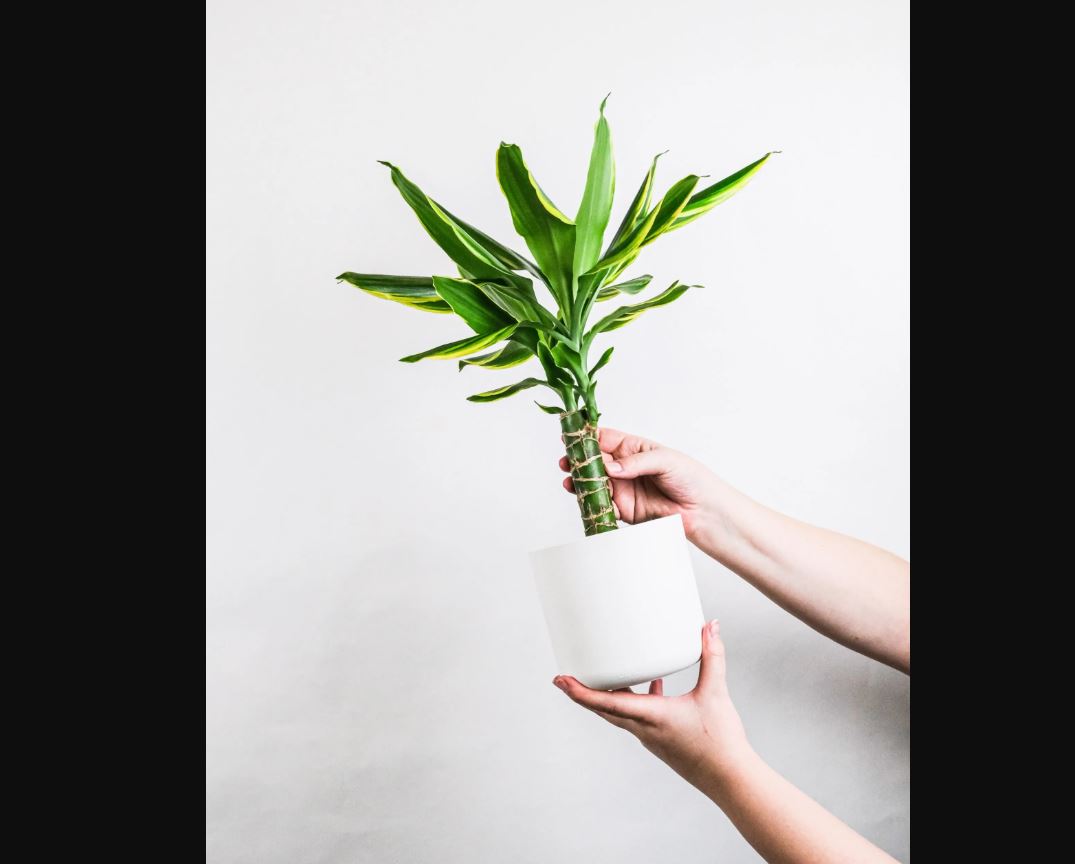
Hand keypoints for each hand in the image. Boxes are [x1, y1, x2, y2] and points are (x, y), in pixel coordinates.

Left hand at [552, 620, 752, 791]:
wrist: (731, 779)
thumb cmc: (721, 742)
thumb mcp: (716, 693)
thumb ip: (712, 656)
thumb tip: (710, 626)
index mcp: (650, 717)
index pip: (605, 703)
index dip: (579, 691)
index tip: (560, 680)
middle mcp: (644, 729)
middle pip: (603, 709)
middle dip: (582, 692)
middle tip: (566, 675)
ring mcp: (651, 738)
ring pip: (619, 713)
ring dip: (608, 695)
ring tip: (605, 674)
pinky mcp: (661, 740)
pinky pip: (638, 718)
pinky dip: (636, 700)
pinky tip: (655, 686)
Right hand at [559, 427, 721, 538]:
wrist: (702, 510)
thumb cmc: (690, 477)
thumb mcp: (665, 460)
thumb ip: (636, 463)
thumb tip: (610, 467)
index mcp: (634, 448)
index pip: (605, 439)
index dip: (587, 437)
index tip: (571, 437)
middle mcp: (624, 467)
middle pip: (594, 461)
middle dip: (578, 461)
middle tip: (566, 462)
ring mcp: (623, 488)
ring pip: (594, 483)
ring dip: (580, 482)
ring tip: (570, 481)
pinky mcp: (624, 509)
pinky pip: (603, 506)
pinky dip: (591, 503)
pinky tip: (585, 499)